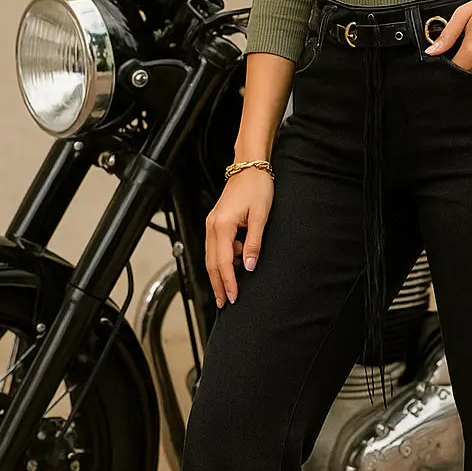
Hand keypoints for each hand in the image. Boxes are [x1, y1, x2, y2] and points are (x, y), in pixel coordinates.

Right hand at [205, 167, 273, 306]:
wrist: (250, 167)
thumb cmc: (257, 187)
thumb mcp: (260, 216)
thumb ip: (254, 243)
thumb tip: (249, 265)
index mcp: (222, 226)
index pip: (223, 262)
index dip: (228, 282)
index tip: (233, 297)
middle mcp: (212, 226)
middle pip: (212, 263)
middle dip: (217, 285)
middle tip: (223, 303)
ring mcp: (212, 223)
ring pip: (211, 256)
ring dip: (218, 275)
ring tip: (226, 291)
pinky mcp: (216, 221)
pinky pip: (215, 247)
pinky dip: (222, 260)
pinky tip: (234, 264)